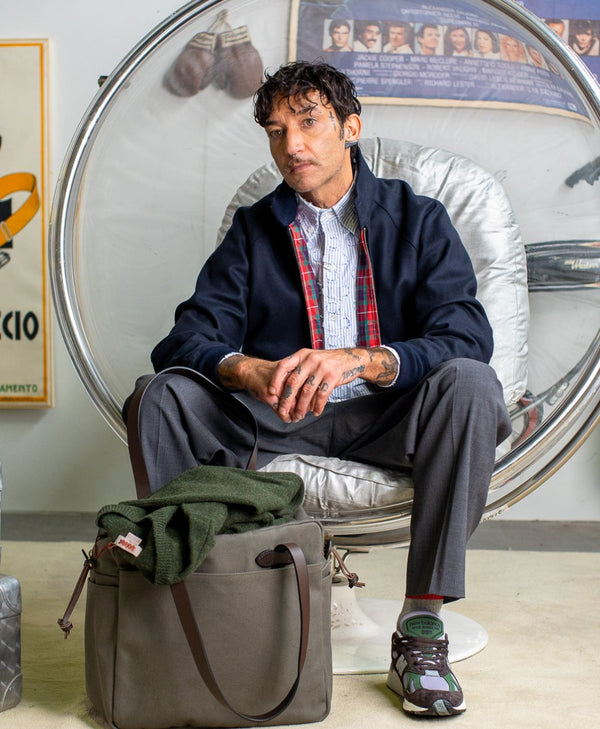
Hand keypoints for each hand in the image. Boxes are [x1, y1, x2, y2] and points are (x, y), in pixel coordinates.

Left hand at [218, 347, 397, 422]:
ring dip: (301, 407)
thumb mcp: (312, 364)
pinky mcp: (335, 374)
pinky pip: (322, 394)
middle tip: (283, 416)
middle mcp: (309, 357)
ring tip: (298, 418)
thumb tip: (279, 391)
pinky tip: (315, 412)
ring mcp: (323, 365)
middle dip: (285, 402)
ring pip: (306, 391)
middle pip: (291, 383)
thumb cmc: (331, 365)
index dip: (272, 385)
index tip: (267, 399)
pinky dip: (317, 405)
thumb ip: (297, 373)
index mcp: (300, 354)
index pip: (280, 369)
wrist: (358, 359)